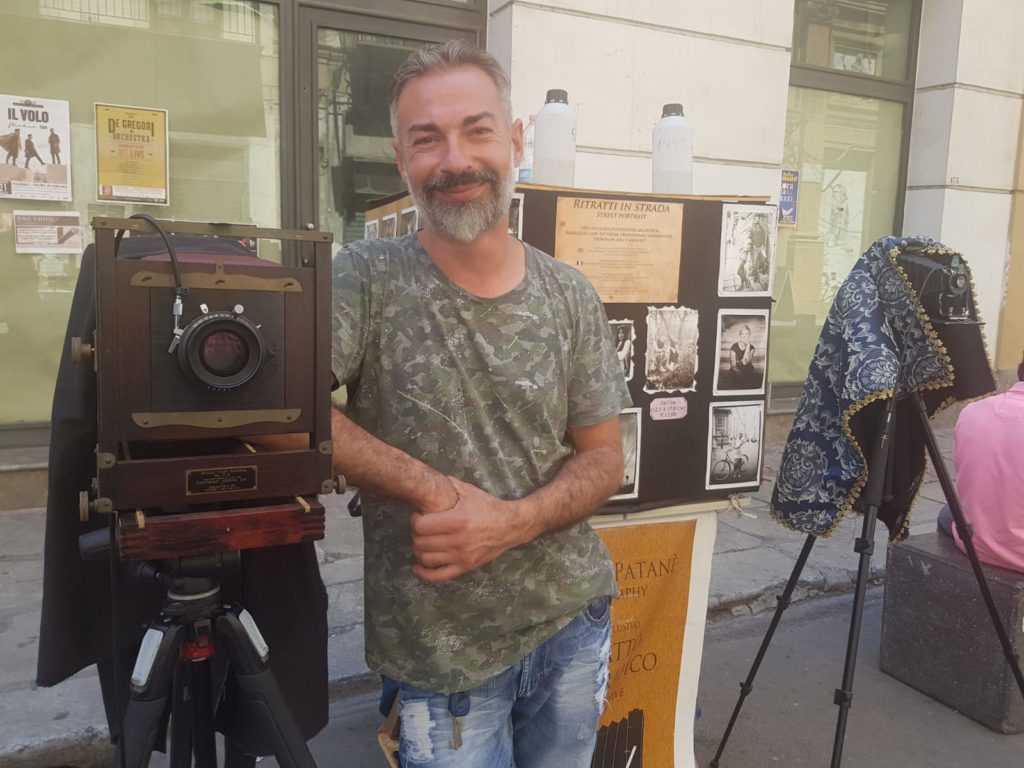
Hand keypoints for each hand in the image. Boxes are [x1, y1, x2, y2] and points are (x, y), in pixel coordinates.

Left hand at [410, 477, 527, 582]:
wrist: (511, 526)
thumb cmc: (489, 507)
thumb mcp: (470, 491)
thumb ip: (449, 485)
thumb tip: (430, 480)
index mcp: (457, 521)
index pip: (420, 526)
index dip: (415, 520)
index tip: (418, 516)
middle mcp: (458, 541)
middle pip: (421, 542)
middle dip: (416, 534)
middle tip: (420, 528)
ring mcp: (461, 556)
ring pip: (426, 558)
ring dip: (419, 550)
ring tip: (422, 542)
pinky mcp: (466, 566)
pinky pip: (439, 576)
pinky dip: (425, 573)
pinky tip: (418, 567)